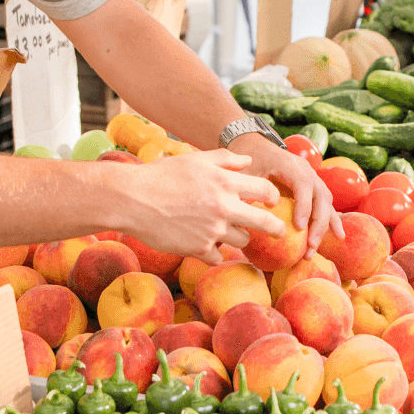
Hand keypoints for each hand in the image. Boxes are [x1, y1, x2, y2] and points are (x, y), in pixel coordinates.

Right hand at [124, 149, 283, 263]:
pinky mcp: (199, 249)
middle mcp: (224, 207)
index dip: (273, 196)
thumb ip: (225, 159)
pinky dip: (214, 250)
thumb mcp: (196, 159)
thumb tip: (249, 161)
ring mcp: (213, 230)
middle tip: (280, 231)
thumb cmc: (163, 175)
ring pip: (242, 239)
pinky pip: (218, 255)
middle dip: (277, 228)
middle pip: (265, 223)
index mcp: (226, 182)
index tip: (273, 201)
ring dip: (239, 235)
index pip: (266, 190)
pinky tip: (205, 242)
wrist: (133, 199)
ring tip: (226, 230)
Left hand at [229, 132, 344, 251]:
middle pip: (321, 195)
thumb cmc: (248, 159)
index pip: (303, 184)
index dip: (304, 206)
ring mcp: (312, 177)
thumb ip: (247, 190)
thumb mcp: (244, 171)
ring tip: (315, 249)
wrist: (256, 144)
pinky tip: (337, 236)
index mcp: (289, 163)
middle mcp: (305, 170)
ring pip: (326, 201)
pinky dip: (331, 220)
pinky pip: (325, 203)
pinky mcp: (313, 186)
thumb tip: (245, 216)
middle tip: (310, 246)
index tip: (299, 227)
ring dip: (324, 225)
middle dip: (318, 222)